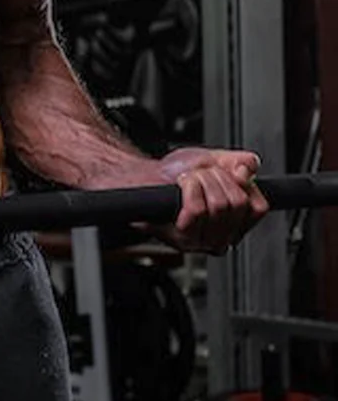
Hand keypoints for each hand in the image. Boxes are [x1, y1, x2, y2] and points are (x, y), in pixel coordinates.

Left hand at [153, 146, 268, 253]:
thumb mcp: (213, 160)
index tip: (225, 173)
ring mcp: (203, 241)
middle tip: (199, 176)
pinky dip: (187, 188)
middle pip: (237, 203)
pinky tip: (178, 189)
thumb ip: (239, 161)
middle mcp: (222, 236)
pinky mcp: (182, 239)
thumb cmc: (175, 172)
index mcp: (235, 223)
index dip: (242, 182)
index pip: (258, 207)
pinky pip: (197, 210)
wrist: (142, 176)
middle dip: (215, 177)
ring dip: (198, 180)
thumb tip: (250, 168)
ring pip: (217, 205)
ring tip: (186, 181)